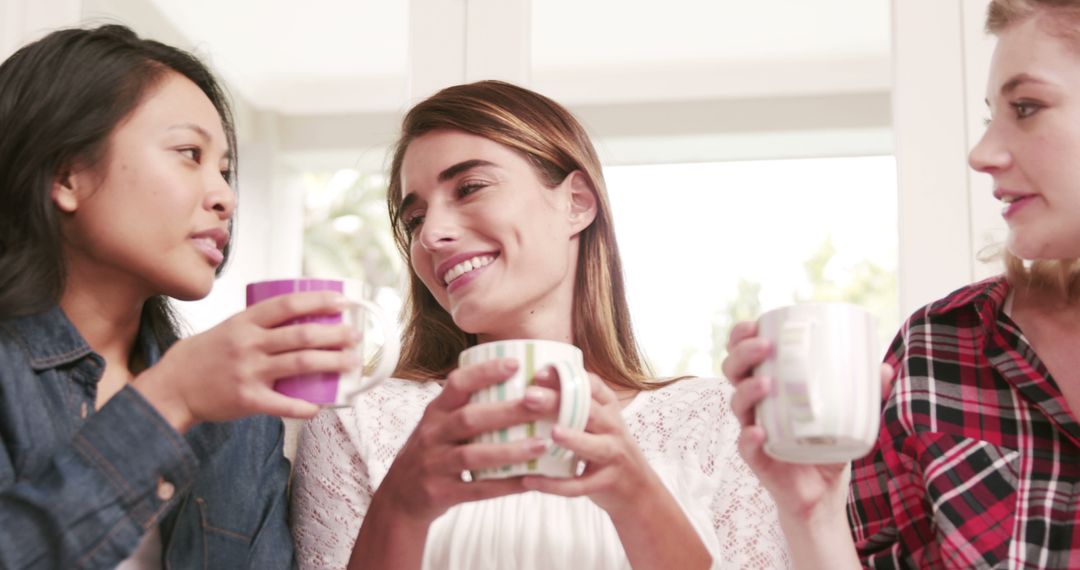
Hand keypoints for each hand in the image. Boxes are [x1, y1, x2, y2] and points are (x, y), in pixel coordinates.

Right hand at [134, 291, 359, 430]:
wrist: (171, 387)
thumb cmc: (203, 356)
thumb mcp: (228, 328)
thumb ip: (259, 325)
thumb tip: (300, 318)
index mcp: (245, 322)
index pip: (288, 304)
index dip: (318, 300)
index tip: (342, 301)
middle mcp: (248, 343)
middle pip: (302, 334)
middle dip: (335, 334)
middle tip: (355, 336)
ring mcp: (248, 371)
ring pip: (300, 364)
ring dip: (331, 363)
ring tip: (351, 363)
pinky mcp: (247, 399)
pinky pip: (283, 403)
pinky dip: (305, 406)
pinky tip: (321, 406)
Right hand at [373, 358, 560, 524]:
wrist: (400, 496)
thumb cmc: (432, 451)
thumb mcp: (439, 424)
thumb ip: (466, 406)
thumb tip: (518, 384)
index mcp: (435, 412)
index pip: (457, 384)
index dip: (485, 372)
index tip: (516, 364)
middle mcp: (432, 435)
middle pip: (469, 418)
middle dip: (506, 410)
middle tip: (540, 402)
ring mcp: (434, 465)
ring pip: (473, 455)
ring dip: (509, 450)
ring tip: (542, 444)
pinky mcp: (441, 493)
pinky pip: (476, 490)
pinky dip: (504, 485)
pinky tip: (529, 481)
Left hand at [520, 372, 660, 519]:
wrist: (638, 488)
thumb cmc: (606, 448)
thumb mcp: (598, 423)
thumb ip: (574, 407)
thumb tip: (529, 388)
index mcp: (608, 409)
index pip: (592, 386)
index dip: (567, 377)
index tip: (539, 373)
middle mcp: (613, 428)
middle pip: (588, 411)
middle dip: (559, 402)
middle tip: (529, 396)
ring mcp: (613, 456)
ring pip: (594, 447)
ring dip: (573, 439)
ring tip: (552, 433)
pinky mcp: (607, 483)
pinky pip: (580, 485)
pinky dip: (554, 484)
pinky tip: (530, 480)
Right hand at [721, 320, 893, 521]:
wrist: (823, 491)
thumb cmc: (828, 444)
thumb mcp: (849, 414)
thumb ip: (865, 392)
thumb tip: (884, 368)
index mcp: (769, 385)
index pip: (745, 354)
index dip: (741, 336)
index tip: (754, 325)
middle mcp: (755, 404)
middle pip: (732, 371)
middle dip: (742, 354)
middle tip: (765, 347)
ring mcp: (753, 429)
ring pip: (735, 403)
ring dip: (746, 389)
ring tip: (767, 384)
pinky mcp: (757, 458)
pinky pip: (745, 445)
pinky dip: (748, 437)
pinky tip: (758, 431)